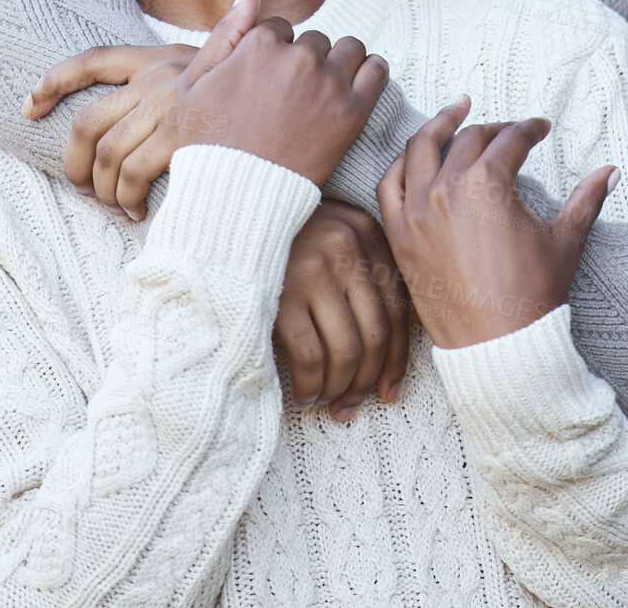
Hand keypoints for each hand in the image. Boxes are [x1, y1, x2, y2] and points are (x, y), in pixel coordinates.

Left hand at [21, 0, 260, 218]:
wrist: (294, 107)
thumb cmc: (259, 94)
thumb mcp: (233, 58)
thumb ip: (220, 40)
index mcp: (160, 57)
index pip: (93, 61)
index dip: (54, 83)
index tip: (30, 106)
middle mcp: (157, 80)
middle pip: (87, 121)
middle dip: (72, 161)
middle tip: (78, 186)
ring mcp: (167, 110)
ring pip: (106, 155)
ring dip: (100, 188)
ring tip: (108, 205)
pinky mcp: (178, 140)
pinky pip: (132, 175)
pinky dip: (126, 198)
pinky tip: (135, 210)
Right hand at [172, 16, 388, 185]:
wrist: (235, 194)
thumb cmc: (207, 142)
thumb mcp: (195, 82)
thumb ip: (226, 31)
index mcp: (259, 43)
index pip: (279, 29)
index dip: (273, 54)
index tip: (268, 81)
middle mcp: (298, 56)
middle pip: (314, 41)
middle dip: (306, 61)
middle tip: (293, 97)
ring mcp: (328, 83)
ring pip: (349, 49)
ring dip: (340, 63)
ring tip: (324, 92)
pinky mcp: (353, 112)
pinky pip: (377, 71)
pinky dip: (370, 73)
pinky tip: (356, 88)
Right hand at [274, 199, 411, 420]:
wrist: (226, 218)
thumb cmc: (284, 235)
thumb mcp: (334, 236)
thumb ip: (365, 271)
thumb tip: (400, 338)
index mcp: (367, 233)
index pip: (397, 307)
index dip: (396, 358)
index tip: (389, 391)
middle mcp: (347, 247)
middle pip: (376, 333)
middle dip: (366, 381)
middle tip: (350, 407)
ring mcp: (315, 269)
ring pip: (347, 350)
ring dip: (338, 388)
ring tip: (325, 401)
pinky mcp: (282, 294)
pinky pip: (310, 356)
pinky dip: (310, 384)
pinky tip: (302, 396)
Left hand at [377, 97, 617, 348]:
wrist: (501, 347)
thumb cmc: (534, 296)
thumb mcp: (566, 240)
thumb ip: (586, 199)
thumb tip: (610, 172)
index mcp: (488, 184)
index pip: (510, 140)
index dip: (530, 130)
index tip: (540, 129)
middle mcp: (447, 189)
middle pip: (468, 139)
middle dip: (494, 129)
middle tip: (509, 132)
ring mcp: (417, 211)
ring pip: (420, 148)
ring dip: (439, 125)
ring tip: (455, 112)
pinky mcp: (399, 235)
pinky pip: (389, 185)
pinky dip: (400, 164)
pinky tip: (415, 157)